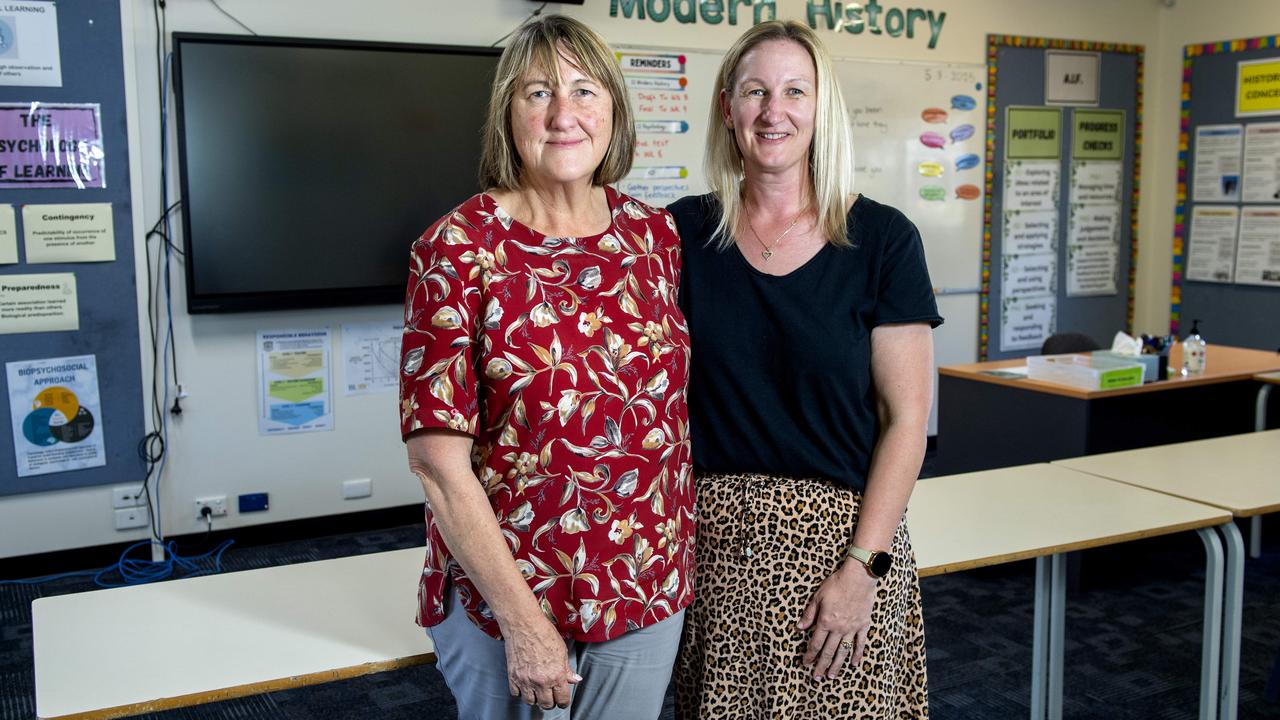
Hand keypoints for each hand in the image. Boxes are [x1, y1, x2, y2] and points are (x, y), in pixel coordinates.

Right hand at [504, 615, 580, 709]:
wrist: (524, 625)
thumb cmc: (543, 633)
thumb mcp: (562, 650)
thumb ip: (567, 669)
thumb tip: (575, 679)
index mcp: (556, 674)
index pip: (562, 699)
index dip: (563, 701)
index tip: (562, 700)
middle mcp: (541, 680)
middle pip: (546, 704)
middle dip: (550, 702)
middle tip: (551, 695)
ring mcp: (526, 680)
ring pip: (531, 702)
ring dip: (535, 698)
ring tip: (538, 691)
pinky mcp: (513, 677)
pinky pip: (516, 694)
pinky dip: (521, 692)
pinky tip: (525, 685)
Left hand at [797, 560, 877, 679]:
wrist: (859, 577)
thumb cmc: (836, 584)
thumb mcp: (818, 597)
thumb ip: (809, 614)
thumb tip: (799, 628)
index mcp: (825, 621)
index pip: (815, 644)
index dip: (810, 655)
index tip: (805, 663)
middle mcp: (838, 628)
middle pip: (828, 652)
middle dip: (821, 666)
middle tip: (816, 678)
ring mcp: (852, 628)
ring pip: (843, 651)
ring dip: (837, 665)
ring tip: (832, 676)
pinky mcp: (864, 626)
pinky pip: (860, 644)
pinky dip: (857, 655)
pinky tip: (854, 665)